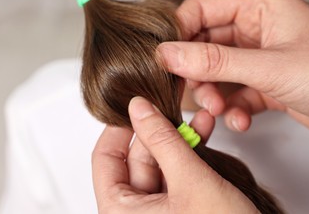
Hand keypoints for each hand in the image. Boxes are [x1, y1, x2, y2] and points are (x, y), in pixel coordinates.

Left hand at [92, 96, 257, 212]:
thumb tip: (139, 108)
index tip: (136, 106)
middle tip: (174, 107)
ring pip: (160, 166)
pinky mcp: (179, 211)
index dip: (120, 128)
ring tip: (200, 120)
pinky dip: (189, 157)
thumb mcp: (190, 182)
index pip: (105, 159)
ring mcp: (158, 213)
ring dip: (180, 141)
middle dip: (160, 131)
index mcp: (120, 213)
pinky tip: (203, 136)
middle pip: (136, 160)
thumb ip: (163, 141)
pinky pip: (176, 176)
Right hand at [157, 0, 308, 142]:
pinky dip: (232, 109)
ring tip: (221, 111)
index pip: (201, 10)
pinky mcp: (264, 84)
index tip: (165, 60)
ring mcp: (259, 58)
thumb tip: (168, 54)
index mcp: (259, 7)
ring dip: (214, 94)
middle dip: (198, 72)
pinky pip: (234, 92)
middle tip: (191, 92)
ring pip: (216, 72)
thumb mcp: (270, 67)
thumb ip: (215, 61)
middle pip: (205, 45)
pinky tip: (242, 121)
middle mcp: (257, 29)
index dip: (179, 34)